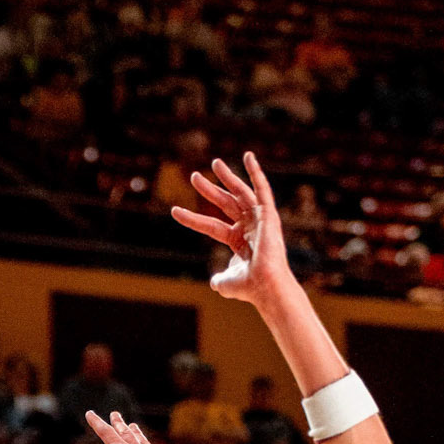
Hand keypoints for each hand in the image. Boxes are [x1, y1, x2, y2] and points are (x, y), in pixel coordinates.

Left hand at [171, 152, 292, 305]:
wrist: (264, 287)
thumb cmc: (248, 287)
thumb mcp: (226, 283)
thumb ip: (219, 279)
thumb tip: (214, 282)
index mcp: (237, 240)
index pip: (210, 226)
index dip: (192, 218)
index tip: (174, 211)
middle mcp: (248, 226)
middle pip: (225, 203)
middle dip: (210, 190)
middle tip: (193, 176)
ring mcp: (258, 219)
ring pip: (240, 192)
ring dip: (228, 177)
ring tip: (214, 163)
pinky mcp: (268, 214)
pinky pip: (262, 189)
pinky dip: (256, 172)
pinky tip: (248, 157)